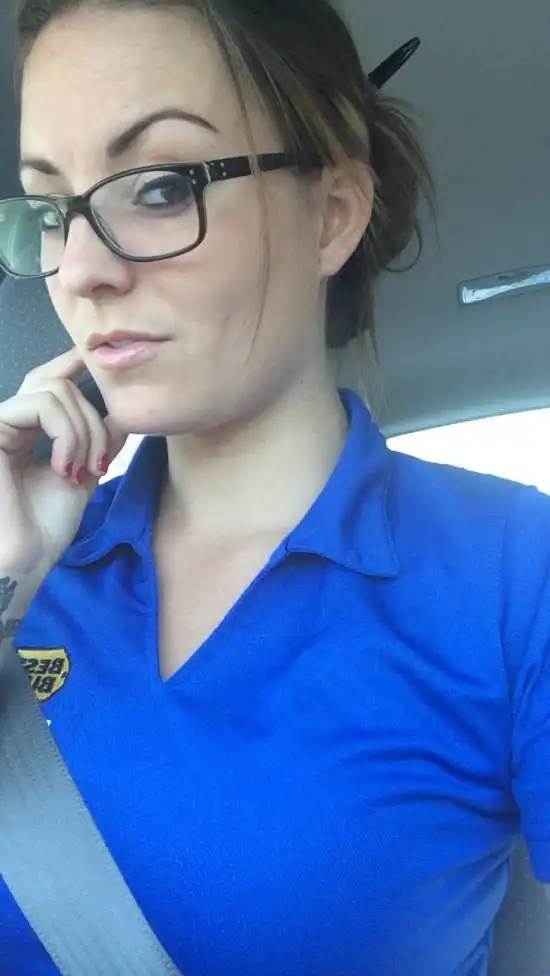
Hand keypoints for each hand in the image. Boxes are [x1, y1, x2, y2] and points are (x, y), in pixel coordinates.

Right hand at [0, 349, 124, 574]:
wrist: (23, 560)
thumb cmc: (45, 528)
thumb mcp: (83, 476)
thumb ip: (99, 443)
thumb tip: (123, 413)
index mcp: (26, 431)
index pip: (49, 384)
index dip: (73, 365)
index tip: (101, 362)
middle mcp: (9, 423)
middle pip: (60, 385)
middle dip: (93, 421)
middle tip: (100, 463)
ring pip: (55, 392)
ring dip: (83, 432)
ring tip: (81, 470)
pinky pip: (41, 406)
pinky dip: (66, 435)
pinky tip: (64, 468)